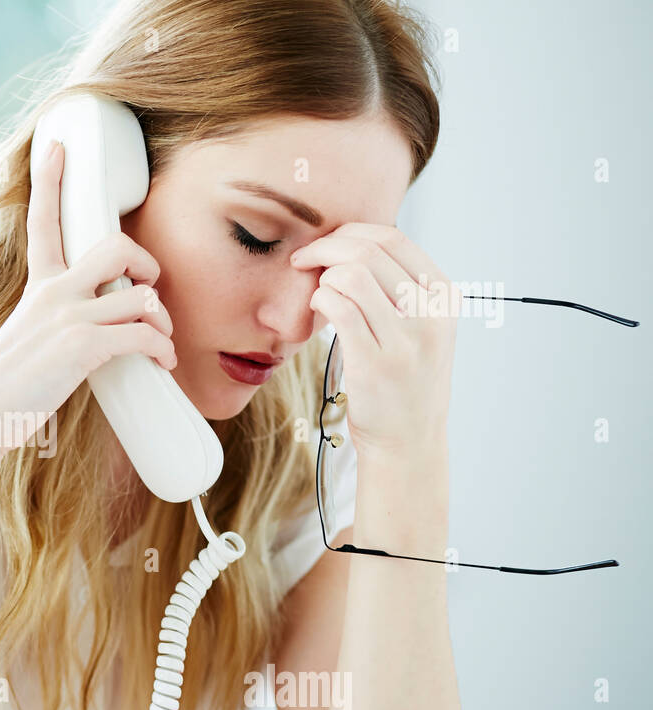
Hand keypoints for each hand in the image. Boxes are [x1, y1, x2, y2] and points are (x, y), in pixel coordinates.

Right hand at [0, 140, 177, 467]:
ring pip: (141, 294)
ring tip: (162, 342)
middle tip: (149, 286)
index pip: (44, 220)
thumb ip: (57, 319)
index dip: (51, 179)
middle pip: (116, 246)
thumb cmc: (7, 385)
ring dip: (162, 319)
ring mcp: (68, 317)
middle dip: (146, 262)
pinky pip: (143, 334)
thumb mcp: (27, 336)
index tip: (58, 145)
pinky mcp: (82, 347)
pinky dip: (162, 349)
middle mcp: (53, 292)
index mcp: (39, 286)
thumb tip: (97, 328)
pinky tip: (163, 362)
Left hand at [290, 223, 459, 462]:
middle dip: (325, 246)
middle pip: (369, 250)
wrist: (408, 441)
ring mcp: (404, 339)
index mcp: (444, 296)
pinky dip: (318, 299)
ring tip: (315, 292)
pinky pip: (338, 307)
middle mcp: (430, 314)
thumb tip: (352, 245)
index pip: (394, 238)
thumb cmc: (404, 380)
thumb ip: (400, 288)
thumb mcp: (422, 327)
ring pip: (351, 274)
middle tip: (302, 259)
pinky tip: (316, 310)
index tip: (325, 243)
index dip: (350, 232)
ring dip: (321, 275)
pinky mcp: (374, 362)